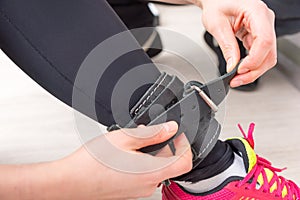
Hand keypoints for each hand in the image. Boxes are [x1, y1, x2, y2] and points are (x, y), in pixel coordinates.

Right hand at [61, 121, 191, 198]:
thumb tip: (171, 128)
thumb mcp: (126, 138)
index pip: (185, 161)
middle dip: (163, 145)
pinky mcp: (130, 191)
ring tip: (132, 142)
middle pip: (170, 163)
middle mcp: (149, 184)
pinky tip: (125, 153)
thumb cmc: (94, 162)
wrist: (72, 181)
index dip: (185, 145)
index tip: (178, 135)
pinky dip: (141, 162)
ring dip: (150, 153)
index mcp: (152, 171)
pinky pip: (144, 175)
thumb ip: (153, 133)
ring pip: (156, 168)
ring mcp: (139, 190)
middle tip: (148, 132)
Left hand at [197, 0, 276, 86]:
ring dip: (253, 70)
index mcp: (256, 12)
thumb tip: (232, 65)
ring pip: (266, 56)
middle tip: (236, 80)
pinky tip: (240, 70)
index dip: (254, 59)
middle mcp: (264, 20)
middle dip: (253, 70)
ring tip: (237, 78)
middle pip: (268, 52)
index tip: (240, 70)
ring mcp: (263, 28)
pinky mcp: (258, 35)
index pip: (264, 40)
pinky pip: (260, 54)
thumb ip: (226, 46)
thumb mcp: (216, 24)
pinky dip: (250, 65)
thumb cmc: (216, 3)